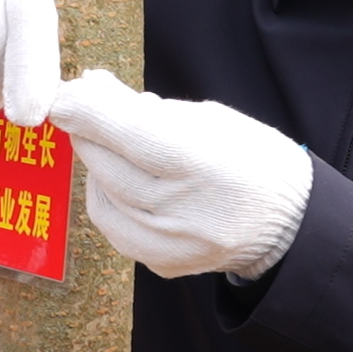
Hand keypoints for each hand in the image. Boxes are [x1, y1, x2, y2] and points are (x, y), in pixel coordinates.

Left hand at [51, 69, 312, 279]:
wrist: (290, 223)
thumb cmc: (252, 157)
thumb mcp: (210, 117)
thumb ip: (146, 107)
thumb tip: (90, 88)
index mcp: (201, 160)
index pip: (124, 129)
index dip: (84, 109)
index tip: (62, 93)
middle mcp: (181, 207)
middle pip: (105, 162)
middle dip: (86, 130)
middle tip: (85, 105)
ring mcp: (169, 243)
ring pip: (101, 194)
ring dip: (97, 163)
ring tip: (115, 140)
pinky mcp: (161, 263)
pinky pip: (113, 224)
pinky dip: (108, 196)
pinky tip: (124, 178)